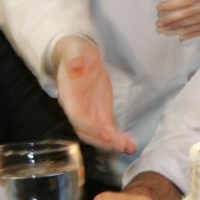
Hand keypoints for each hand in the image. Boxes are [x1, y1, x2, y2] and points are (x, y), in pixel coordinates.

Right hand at [52, 36, 135, 153]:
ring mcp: (89, 113)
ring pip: (98, 134)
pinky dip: (118, 138)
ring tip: (129, 148)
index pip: (78, 116)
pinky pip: (108, 129)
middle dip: (103, 140)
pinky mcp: (100, 113)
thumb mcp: (74, 50)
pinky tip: (130, 144)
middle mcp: (77, 110)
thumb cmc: (75, 53)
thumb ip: (74, 58)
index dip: (91, 126)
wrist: (79, 56)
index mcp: (69, 97)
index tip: (107, 133)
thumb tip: (75, 66)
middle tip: (121, 146)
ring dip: (112, 143)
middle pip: (87, 131)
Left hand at [155, 0, 199, 39]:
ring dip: (180, 28)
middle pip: (190, 14)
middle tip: (158, 24)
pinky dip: (194, 32)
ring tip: (166, 31)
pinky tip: (183, 35)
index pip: (186, 0)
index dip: (172, 5)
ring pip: (197, 23)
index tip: (159, 8)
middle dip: (172, 20)